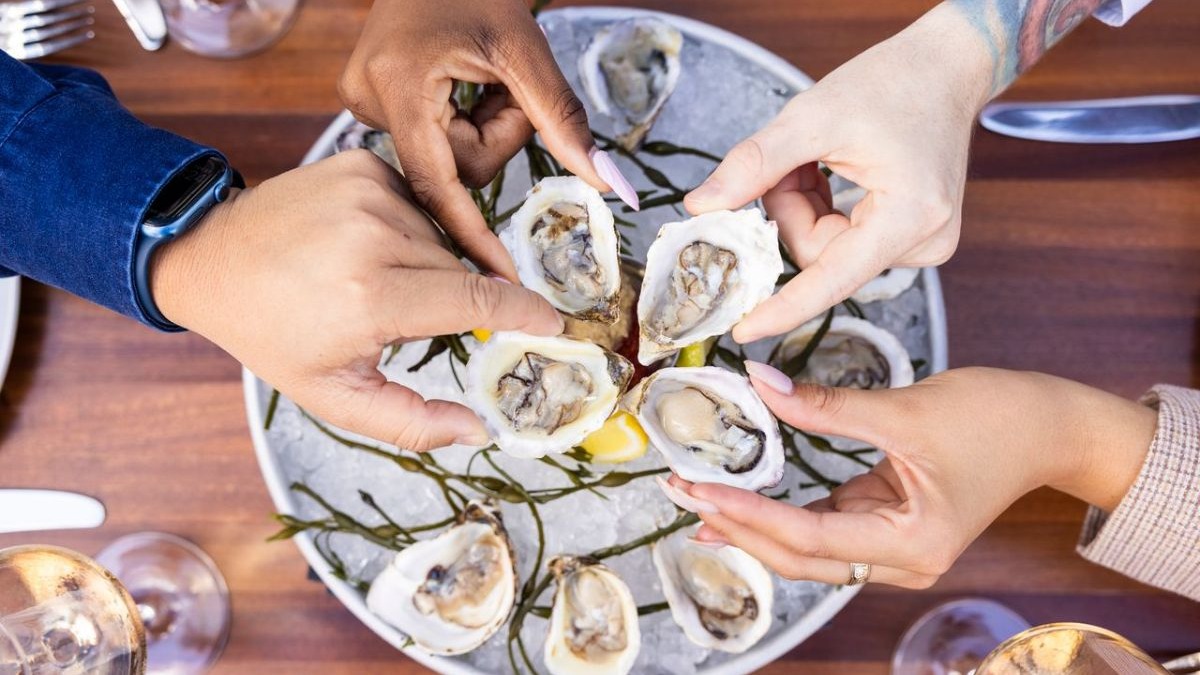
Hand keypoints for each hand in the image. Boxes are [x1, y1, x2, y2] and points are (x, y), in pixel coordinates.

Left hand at [150, 150, 563, 450]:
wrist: (210, 260)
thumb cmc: (273, 334)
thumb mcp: (335, 396)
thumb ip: (412, 424)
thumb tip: (479, 430)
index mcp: (370, 298)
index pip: (475, 300)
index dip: (522, 313)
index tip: (552, 323)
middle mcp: (372, 236)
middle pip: (460, 269)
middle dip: (452, 296)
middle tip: (410, 315)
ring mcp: (367, 191)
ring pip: (440, 235)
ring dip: (427, 261)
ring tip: (377, 278)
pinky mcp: (360, 164)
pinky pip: (417, 202)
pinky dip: (407, 226)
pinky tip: (369, 243)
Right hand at [338, 0, 636, 278]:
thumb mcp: (527, 52)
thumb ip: (565, 123)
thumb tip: (610, 184)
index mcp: (398, 87)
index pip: (439, 185)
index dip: (474, 236)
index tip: (500, 287)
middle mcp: (367, 101)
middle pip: (452, 170)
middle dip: (495, 138)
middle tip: (507, 89)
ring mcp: (364, 101)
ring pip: (445, 156)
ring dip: (481, 127)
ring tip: (482, 75)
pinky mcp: (372, 99)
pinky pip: (431, 139)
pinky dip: (462, 120)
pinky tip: (462, 81)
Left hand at [665, 364, 1156, 587]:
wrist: (1052, 425)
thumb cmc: (998, 418)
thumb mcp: (905, 409)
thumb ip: (825, 404)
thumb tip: (758, 382)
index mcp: (913, 545)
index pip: (810, 537)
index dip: (749, 512)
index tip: (699, 489)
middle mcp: (903, 560)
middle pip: (803, 555)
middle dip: (741, 525)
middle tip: (682, 495)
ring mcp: (895, 546)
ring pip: (809, 547)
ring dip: (756, 523)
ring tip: (700, 500)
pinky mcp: (890, 524)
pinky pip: (825, 527)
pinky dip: (783, 514)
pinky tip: (744, 500)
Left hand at [685, 5, 996, 342]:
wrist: (946, 67)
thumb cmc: (891, 82)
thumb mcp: (812, 116)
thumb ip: (754, 165)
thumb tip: (700, 208)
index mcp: (910, 216)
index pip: (832, 279)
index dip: (783, 307)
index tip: (742, 331)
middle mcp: (924, 242)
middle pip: (821, 258)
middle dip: (790, 212)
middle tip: (792, 163)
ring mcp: (922, 244)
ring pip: (826, 250)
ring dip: (804, 207)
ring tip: (818, 159)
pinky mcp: (912, 239)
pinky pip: (843, 242)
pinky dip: (822, 209)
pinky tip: (830, 172)